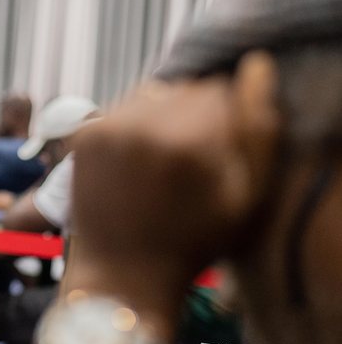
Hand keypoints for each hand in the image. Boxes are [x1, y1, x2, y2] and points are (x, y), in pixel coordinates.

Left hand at [67, 52, 280, 337]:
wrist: (123, 275)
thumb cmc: (192, 243)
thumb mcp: (245, 196)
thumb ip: (258, 128)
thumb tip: (255, 67)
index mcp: (189, 140)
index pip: (220, 90)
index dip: (225, 120)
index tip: (218, 153)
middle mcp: (144, 126)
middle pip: (185, 89)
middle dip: (194, 116)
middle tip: (189, 162)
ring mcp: (108, 128)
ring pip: (153, 94)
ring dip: (162, 117)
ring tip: (162, 163)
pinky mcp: (84, 136)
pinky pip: (122, 109)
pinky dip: (133, 126)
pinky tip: (136, 163)